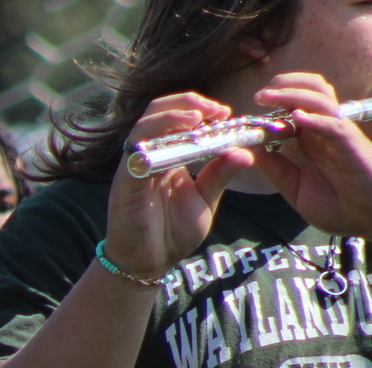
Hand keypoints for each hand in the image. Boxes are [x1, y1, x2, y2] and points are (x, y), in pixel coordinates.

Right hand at [105, 91, 255, 280]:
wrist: (149, 261)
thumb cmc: (173, 231)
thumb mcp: (205, 198)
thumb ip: (220, 174)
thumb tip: (246, 151)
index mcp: (167, 155)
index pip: (176, 117)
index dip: (200, 108)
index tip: (225, 113)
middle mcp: (148, 155)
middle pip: (157, 111)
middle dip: (187, 103)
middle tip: (215, 110)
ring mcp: (134, 167)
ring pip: (144, 126)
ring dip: (171, 116)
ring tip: (199, 117)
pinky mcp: (125, 183)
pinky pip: (135, 155)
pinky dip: (155, 143)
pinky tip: (177, 142)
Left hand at [250, 72, 371, 237]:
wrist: (369, 222)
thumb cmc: (338, 206)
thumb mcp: (295, 188)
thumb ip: (275, 169)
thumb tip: (249, 150)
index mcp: (311, 138)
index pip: (295, 105)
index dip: (273, 99)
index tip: (250, 106)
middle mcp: (325, 132)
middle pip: (311, 90)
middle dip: (284, 85)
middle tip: (260, 96)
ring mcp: (339, 137)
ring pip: (322, 100)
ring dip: (294, 94)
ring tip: (270, 97)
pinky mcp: (352, 147)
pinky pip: (335, 126)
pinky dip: (316, 119)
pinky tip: (298, 117)